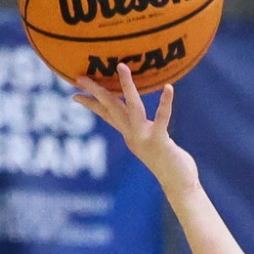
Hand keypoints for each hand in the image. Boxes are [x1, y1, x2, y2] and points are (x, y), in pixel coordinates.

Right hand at [72, 63, 196, 188]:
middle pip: (111, 108)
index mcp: (129, 134)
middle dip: (96, 91)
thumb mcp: (150, 143)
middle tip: (79, 77)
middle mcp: (133, 135)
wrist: (179, 186)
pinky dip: (165, 103)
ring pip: (132, 107)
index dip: (90, 104)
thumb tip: (137, 119)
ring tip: (122, 67)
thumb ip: (142, 129)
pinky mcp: (160, 141)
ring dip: (126, 86)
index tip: (74, 93)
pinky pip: (162, 119)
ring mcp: (144, 138)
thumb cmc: (168, 162)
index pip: (106, 115)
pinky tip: (169, 88)